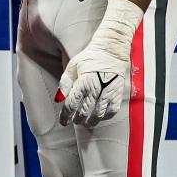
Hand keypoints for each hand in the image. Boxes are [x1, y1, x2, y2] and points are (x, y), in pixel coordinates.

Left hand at [56, 0, 141, 126]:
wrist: (110, 52)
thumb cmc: (89, 58)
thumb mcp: (72, 66)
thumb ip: (65, 82)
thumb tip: (60, 98)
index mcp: (82, 82)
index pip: (71, 104)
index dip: (66, 115)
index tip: (63, 122)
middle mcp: (95, 90)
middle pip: (84, 112)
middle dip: (78, 120)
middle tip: (75, 122)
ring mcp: (107, 93)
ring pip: (98, 114)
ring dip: (91, 121)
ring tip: (86, 123)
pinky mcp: (117, 94)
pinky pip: (112, 111)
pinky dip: (105, 117)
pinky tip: (100, 117)